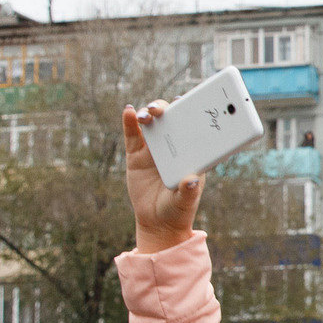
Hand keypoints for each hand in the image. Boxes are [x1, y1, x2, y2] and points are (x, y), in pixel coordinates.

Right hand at [122, 102, 202, 253]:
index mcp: (191, 153)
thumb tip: (191, 181)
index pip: (194, 128)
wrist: (156, 221)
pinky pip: (132, 135)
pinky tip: (129, 112)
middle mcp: (174, 146)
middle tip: (164, 109)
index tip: (191, 101)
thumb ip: (189, 192)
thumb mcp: (185, 202)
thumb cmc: (178, 209)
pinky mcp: (136, 155)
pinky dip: (129, 121)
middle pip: (171, 119)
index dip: (193, 112)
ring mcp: (154, 148)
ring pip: (152, 123)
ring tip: (147, 114)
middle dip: (168, 109)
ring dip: (150, 112)